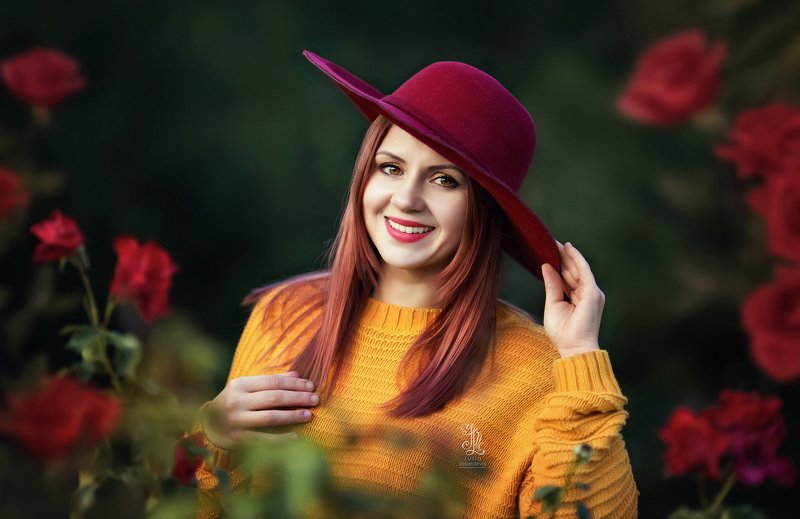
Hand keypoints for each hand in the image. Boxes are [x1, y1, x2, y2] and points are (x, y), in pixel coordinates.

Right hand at [203, 370, 318, 448]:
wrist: (208, 426)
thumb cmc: (233, 403)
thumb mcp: (246, 388)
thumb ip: (270, 381)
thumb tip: (297, 374)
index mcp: (240, 385)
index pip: (273, 381)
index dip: (294, 383)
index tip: (311, 385)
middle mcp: (237, 402)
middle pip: (274, 398)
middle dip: (298, 398)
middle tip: (315, 399)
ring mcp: (237, 421)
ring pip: (270, 417)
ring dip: (292, 416)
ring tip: (309, 415)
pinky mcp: (238, 439)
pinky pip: (264, 439)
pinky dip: (281, 439)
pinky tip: (295, 437)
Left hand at [541, 241, 604, 357]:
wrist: (573, 348)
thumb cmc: (563, 332)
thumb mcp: (552, 304)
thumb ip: (552, 285)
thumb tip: (545, 266)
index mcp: (578, 297)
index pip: (568, 276)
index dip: (559, 262)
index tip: (548, 250)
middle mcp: (587, 293)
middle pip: (573, 270)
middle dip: (562, 256)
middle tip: (550, 241)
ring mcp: (592, 292)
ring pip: (578, 268)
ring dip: (567, 255)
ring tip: (556, 242)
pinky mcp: (593, 293)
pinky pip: (584, 271)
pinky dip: (577, 259)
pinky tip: (568, 249)